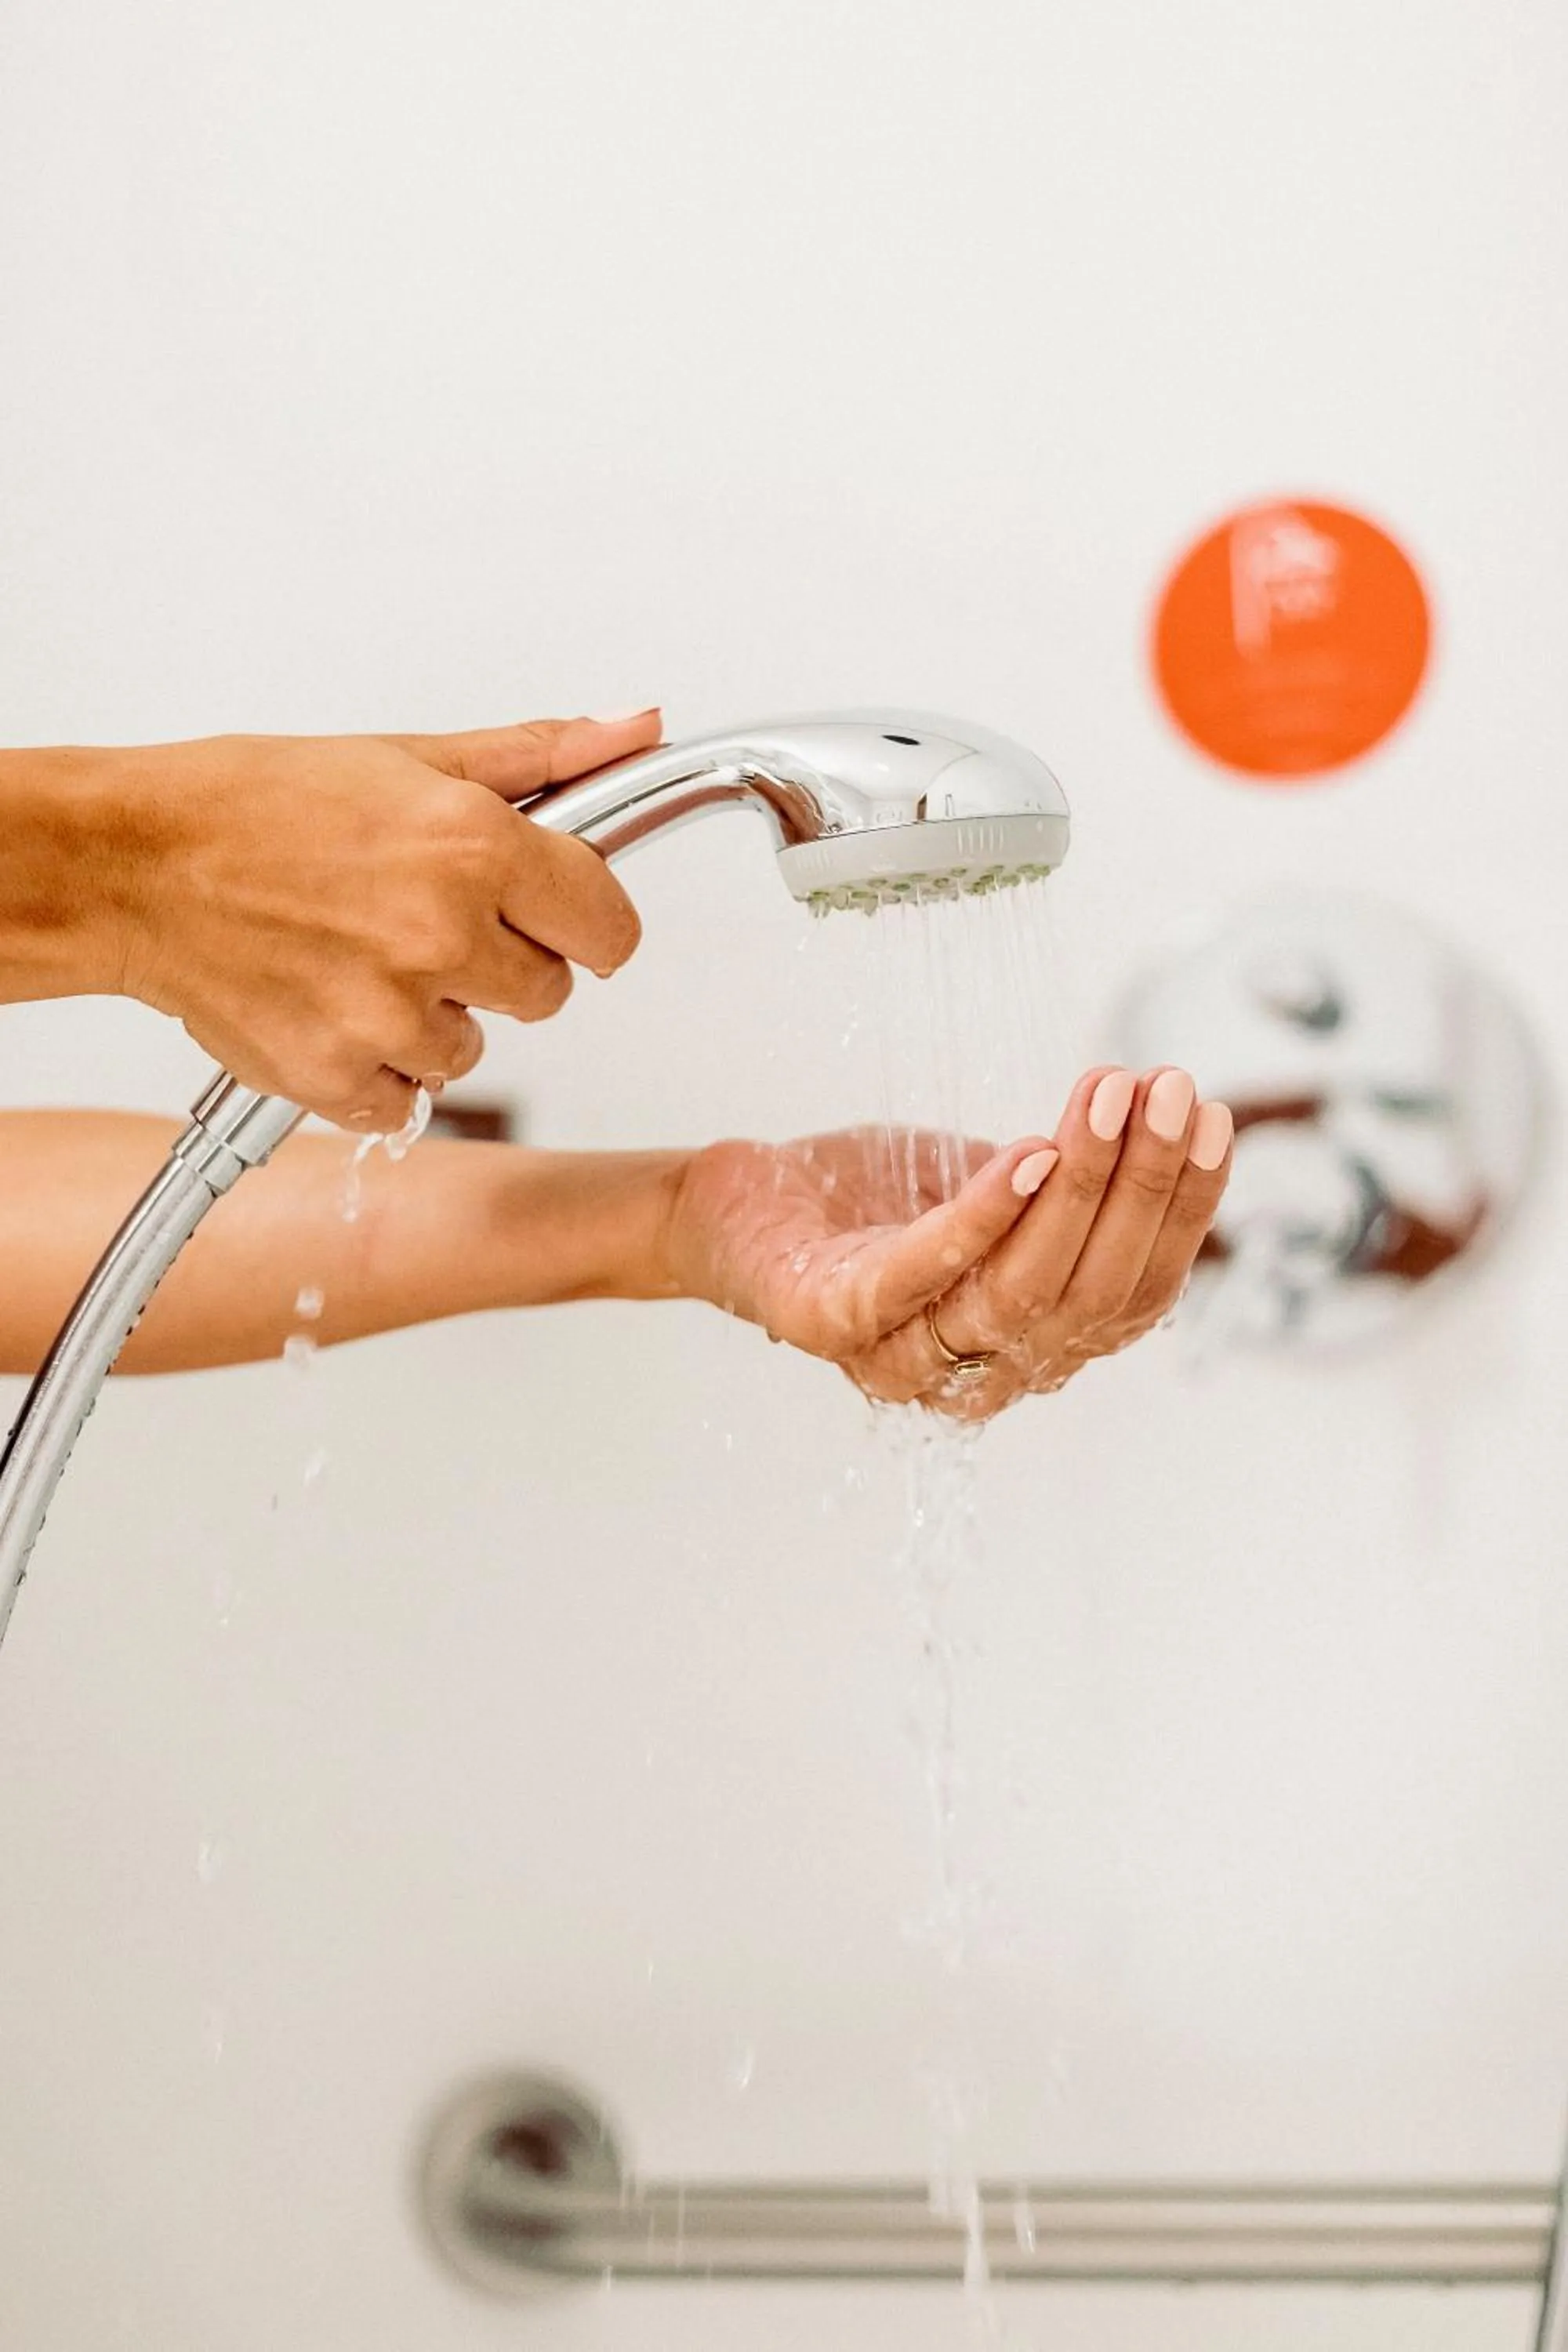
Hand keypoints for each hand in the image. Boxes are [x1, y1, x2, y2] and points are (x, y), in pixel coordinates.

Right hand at [94, 712, 659, 1127]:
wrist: (133, 865)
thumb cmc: (254, 806)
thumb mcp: (409, 759)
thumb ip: (540, 758)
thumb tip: (636, 729)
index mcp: (474, 846)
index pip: (609, 928)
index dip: (582, 921)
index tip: (551, 915)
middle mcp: (441, 933)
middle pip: (547, 993)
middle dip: (502, 963)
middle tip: (423, 921)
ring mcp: (390, 1014)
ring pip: (475, 1048)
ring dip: (435, 1017)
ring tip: (361, 957)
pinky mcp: (338, 1076)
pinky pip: (408, 1098)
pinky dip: (377, 1068)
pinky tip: (331, 1006)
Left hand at [664, 1067, 1232, 1420]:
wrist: (734, 1206)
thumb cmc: (871, 1203)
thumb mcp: (995, 1192)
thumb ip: (1072, 1190)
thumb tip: (1173, 1120)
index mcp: (1032, 1348)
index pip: (1137, 1297)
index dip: (1184, 1211)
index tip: (1210, 1118)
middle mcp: (979, 1373)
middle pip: (1092, 1294)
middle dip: (1143, 1185)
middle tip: (1165, 1091)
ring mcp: (904, 1358)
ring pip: (1024, 1288)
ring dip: (1080, 1186)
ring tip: (1107, 1098)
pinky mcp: (833, 1322)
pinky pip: (924, 1274)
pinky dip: (985, 1214)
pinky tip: (1029, 1155)